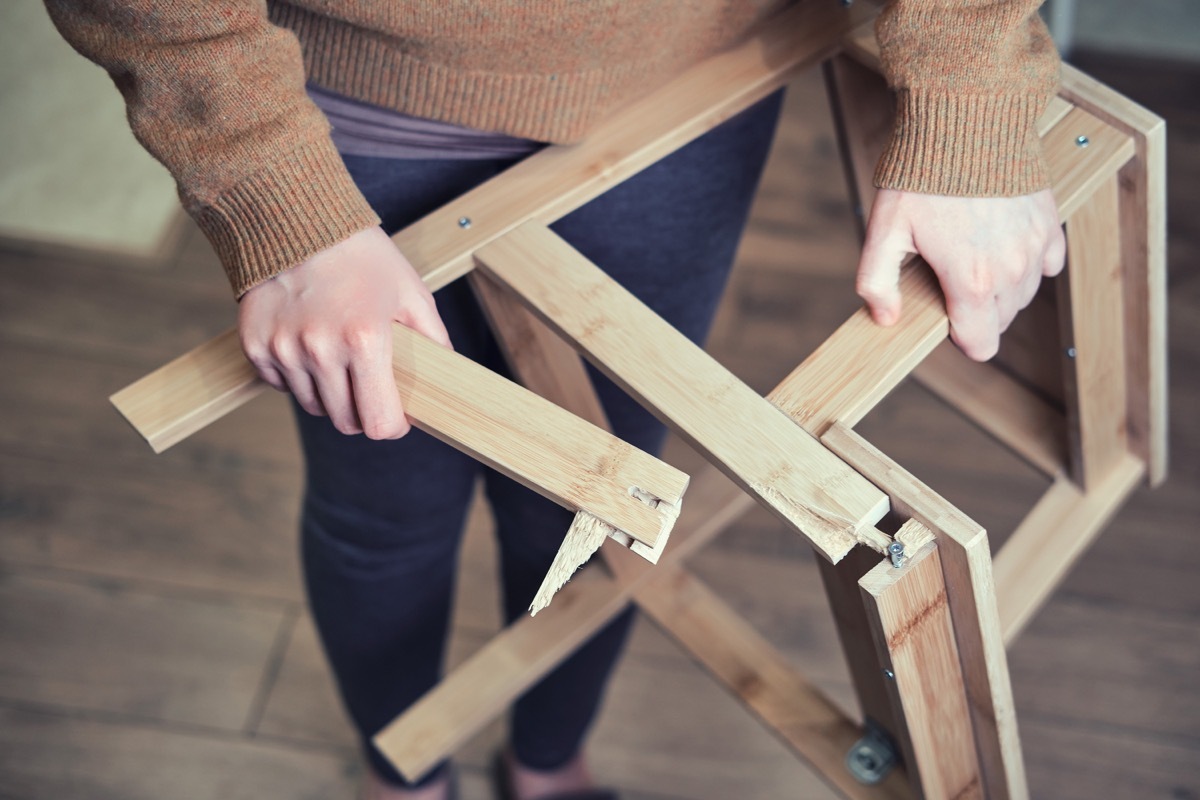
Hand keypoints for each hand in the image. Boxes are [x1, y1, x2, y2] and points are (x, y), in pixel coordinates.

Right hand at [238, 226, 451, 438]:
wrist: (294, 219)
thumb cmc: (361, 256)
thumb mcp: (411, 293)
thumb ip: (433, 342)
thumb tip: (447, 382)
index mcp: (365, 340)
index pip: (380, 423)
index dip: (393, 425)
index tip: (396, 415)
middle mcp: (320, 349)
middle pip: (344, 422)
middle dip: (362, 412)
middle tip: (369, 386)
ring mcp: (283, 349)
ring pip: (313, 405)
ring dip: (330, 393)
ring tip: (338, 355)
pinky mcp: (255, 346)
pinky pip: (282, 385)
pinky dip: (298, 376)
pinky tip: (308, 343)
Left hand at [855, 188, 1065, 360]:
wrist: (967, 122)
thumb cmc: (923, 176)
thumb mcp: (884, 231)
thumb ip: (877, 282)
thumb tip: (886, 318)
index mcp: (971, 281)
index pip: (981, 344)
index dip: (960, 340)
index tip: (946, 320)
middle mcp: (1011, 270)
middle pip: (1001, 321)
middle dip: (977, 313)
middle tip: (950, 279)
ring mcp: (1035, 247)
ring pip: (1024, 295)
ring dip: (1001, 290)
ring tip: (972, 258)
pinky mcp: (1049, 224)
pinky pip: (1048, 265)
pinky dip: (1029, 264)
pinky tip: (1002, 245)